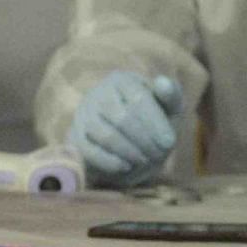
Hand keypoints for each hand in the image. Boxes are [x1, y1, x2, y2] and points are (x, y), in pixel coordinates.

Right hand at [65, 72, 182, 186]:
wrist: (128, 141)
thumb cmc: (152, 120)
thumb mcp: (168, 107)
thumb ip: (171, 94)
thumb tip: (163, 83)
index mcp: (122, 80)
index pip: (139, 99)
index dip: (155, 123)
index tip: (169, 143)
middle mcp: (99, 93)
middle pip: (122, 119)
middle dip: (144, 140)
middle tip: (158, 154)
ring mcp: (84, 116)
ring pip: (106, 135)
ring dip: (129, 152)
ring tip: (144, 159)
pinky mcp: (76, 137)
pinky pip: (90, 152)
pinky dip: (110, 162)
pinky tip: (126, 166)